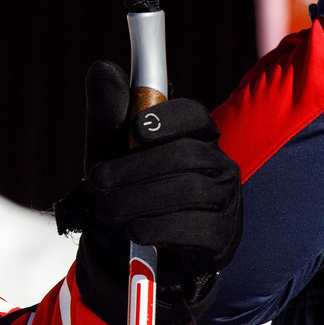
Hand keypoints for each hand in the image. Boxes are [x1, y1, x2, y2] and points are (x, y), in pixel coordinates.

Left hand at [56, 61, 241, 324]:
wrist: (129, 257)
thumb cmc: (125, 194)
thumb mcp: (109, 153)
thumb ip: (108, 113)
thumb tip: (102, 67)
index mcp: (195, 138)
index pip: (194, 116)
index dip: (169, 118)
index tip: (137, 129)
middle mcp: (218, 165)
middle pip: (185, 156)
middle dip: (134, 170)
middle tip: (97, 183)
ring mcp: (226, 203)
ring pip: (186, 191)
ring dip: (136, 201)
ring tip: (108, 210)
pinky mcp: (222, 239)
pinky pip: (190, 229)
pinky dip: (153, 229)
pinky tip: (135, 230)